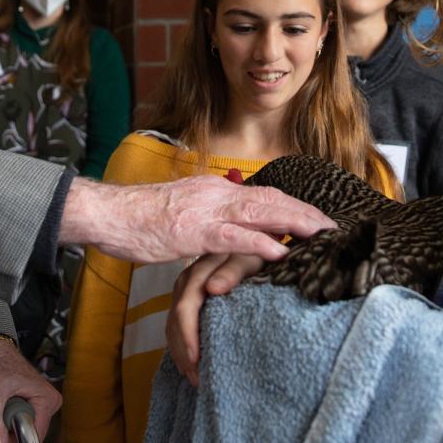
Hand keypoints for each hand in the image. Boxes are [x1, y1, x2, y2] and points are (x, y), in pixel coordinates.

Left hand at [0, 338, 60, 442]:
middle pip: (32, 432)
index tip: (0, 430)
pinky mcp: (38, 402)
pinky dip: (12, 417)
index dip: (17, 438)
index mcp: (48, 399)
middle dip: (12, 429)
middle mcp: (52, 401)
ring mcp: (45, 402)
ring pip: (28, 427)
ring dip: (11, 422)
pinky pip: (26, 420)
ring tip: (1, 404)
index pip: (37, 435)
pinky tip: (5, 403)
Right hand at [61, 175, 332, 263]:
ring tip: (321, 234)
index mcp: (215, 190)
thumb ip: (211, 219)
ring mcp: (205, 211)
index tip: (317, 216)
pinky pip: (232, 237)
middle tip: (333, 226)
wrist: (109, 213)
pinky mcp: (192, 231)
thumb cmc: (141, 218)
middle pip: (271, 199)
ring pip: (260, 212)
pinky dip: (259, 243)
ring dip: (294, 222)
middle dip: (305, 212)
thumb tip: (233, 232)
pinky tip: (280, 251)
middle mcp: (216, 194)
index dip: (294, 205)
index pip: (264, 194)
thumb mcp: (183, 213)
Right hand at [166, 252, 266, 386]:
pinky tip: (191, 365)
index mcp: (198, 271)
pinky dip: (181, 348)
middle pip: (175, 321)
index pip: (186, 306)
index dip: (188, 334)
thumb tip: (212, 288)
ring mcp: (182, 292)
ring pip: (172, 327)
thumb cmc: (254, 252)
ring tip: (195, 379)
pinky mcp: (186, 301)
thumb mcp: (249, 258)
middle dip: (184, 352)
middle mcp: (185, 282)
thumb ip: (233, 271)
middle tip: (197, 379)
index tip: (197, 359)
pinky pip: (175, 328)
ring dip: (181, 354)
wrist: (253, 244)